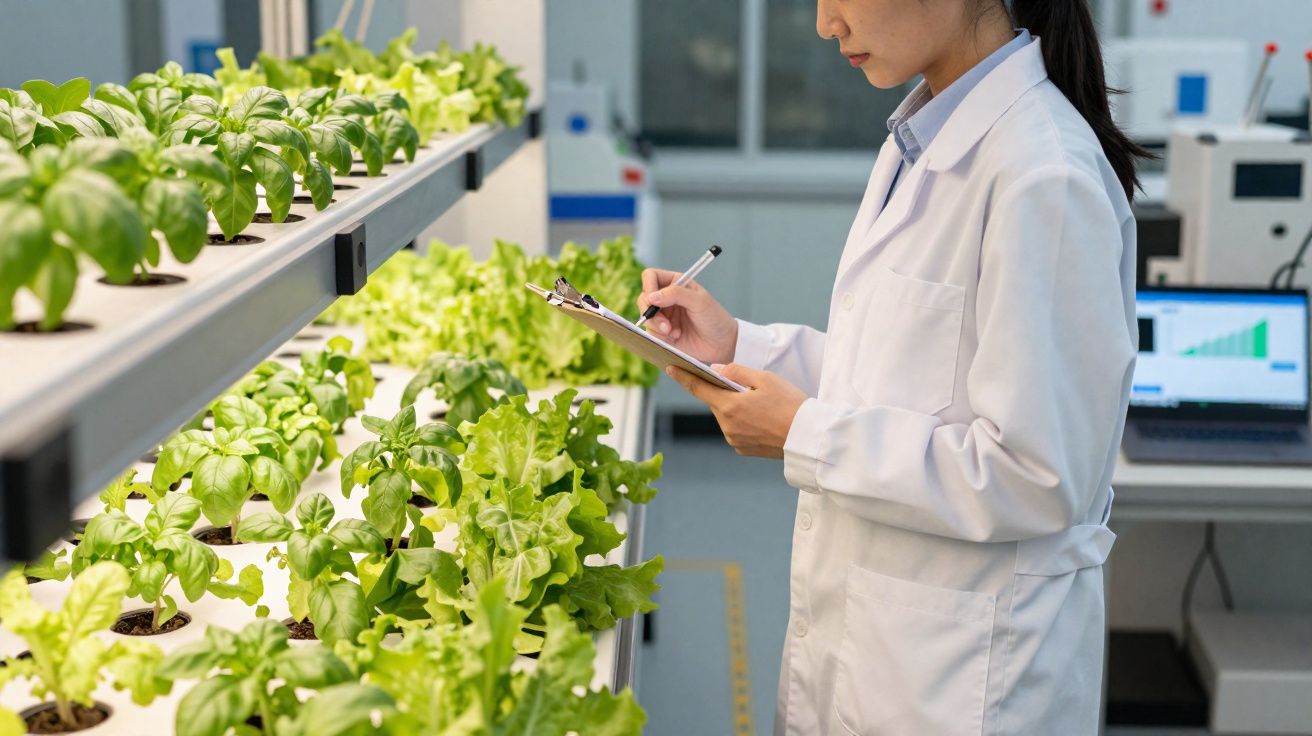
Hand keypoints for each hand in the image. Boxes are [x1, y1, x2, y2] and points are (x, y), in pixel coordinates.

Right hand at [638, 268, 737, 363]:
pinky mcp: (662, 332)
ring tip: (673, 332)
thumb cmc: (714, 318)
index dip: (648, 286)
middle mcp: (666, 297)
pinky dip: (660, 336)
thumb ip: (676, 294)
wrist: (722, 344)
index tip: (653, 300)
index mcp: (675, 283)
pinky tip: (676, 337)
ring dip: (657, 325)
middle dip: (651, 312)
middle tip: (665, 324)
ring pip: (646, 317)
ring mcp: (664, 315)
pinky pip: (651, 332)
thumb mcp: (699, 301)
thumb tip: (652, 296)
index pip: (651, 277)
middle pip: (644, 298)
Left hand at [667, 364, 806, 458]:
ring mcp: (734, 440)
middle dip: (724, 392)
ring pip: (726, 416)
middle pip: (716, 402)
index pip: (699, 388)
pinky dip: (743, 421)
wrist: (808, 437)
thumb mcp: (765, 379)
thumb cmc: (790, 404)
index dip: (683, 377)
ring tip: (760, 404)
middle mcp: (727, 426)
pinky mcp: (743, 449)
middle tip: (746, 386)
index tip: (670, 368)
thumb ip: (736, 371)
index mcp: (730, 406)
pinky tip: (762, 418)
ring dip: (734, 407)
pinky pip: (736, 430)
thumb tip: (716, 369)